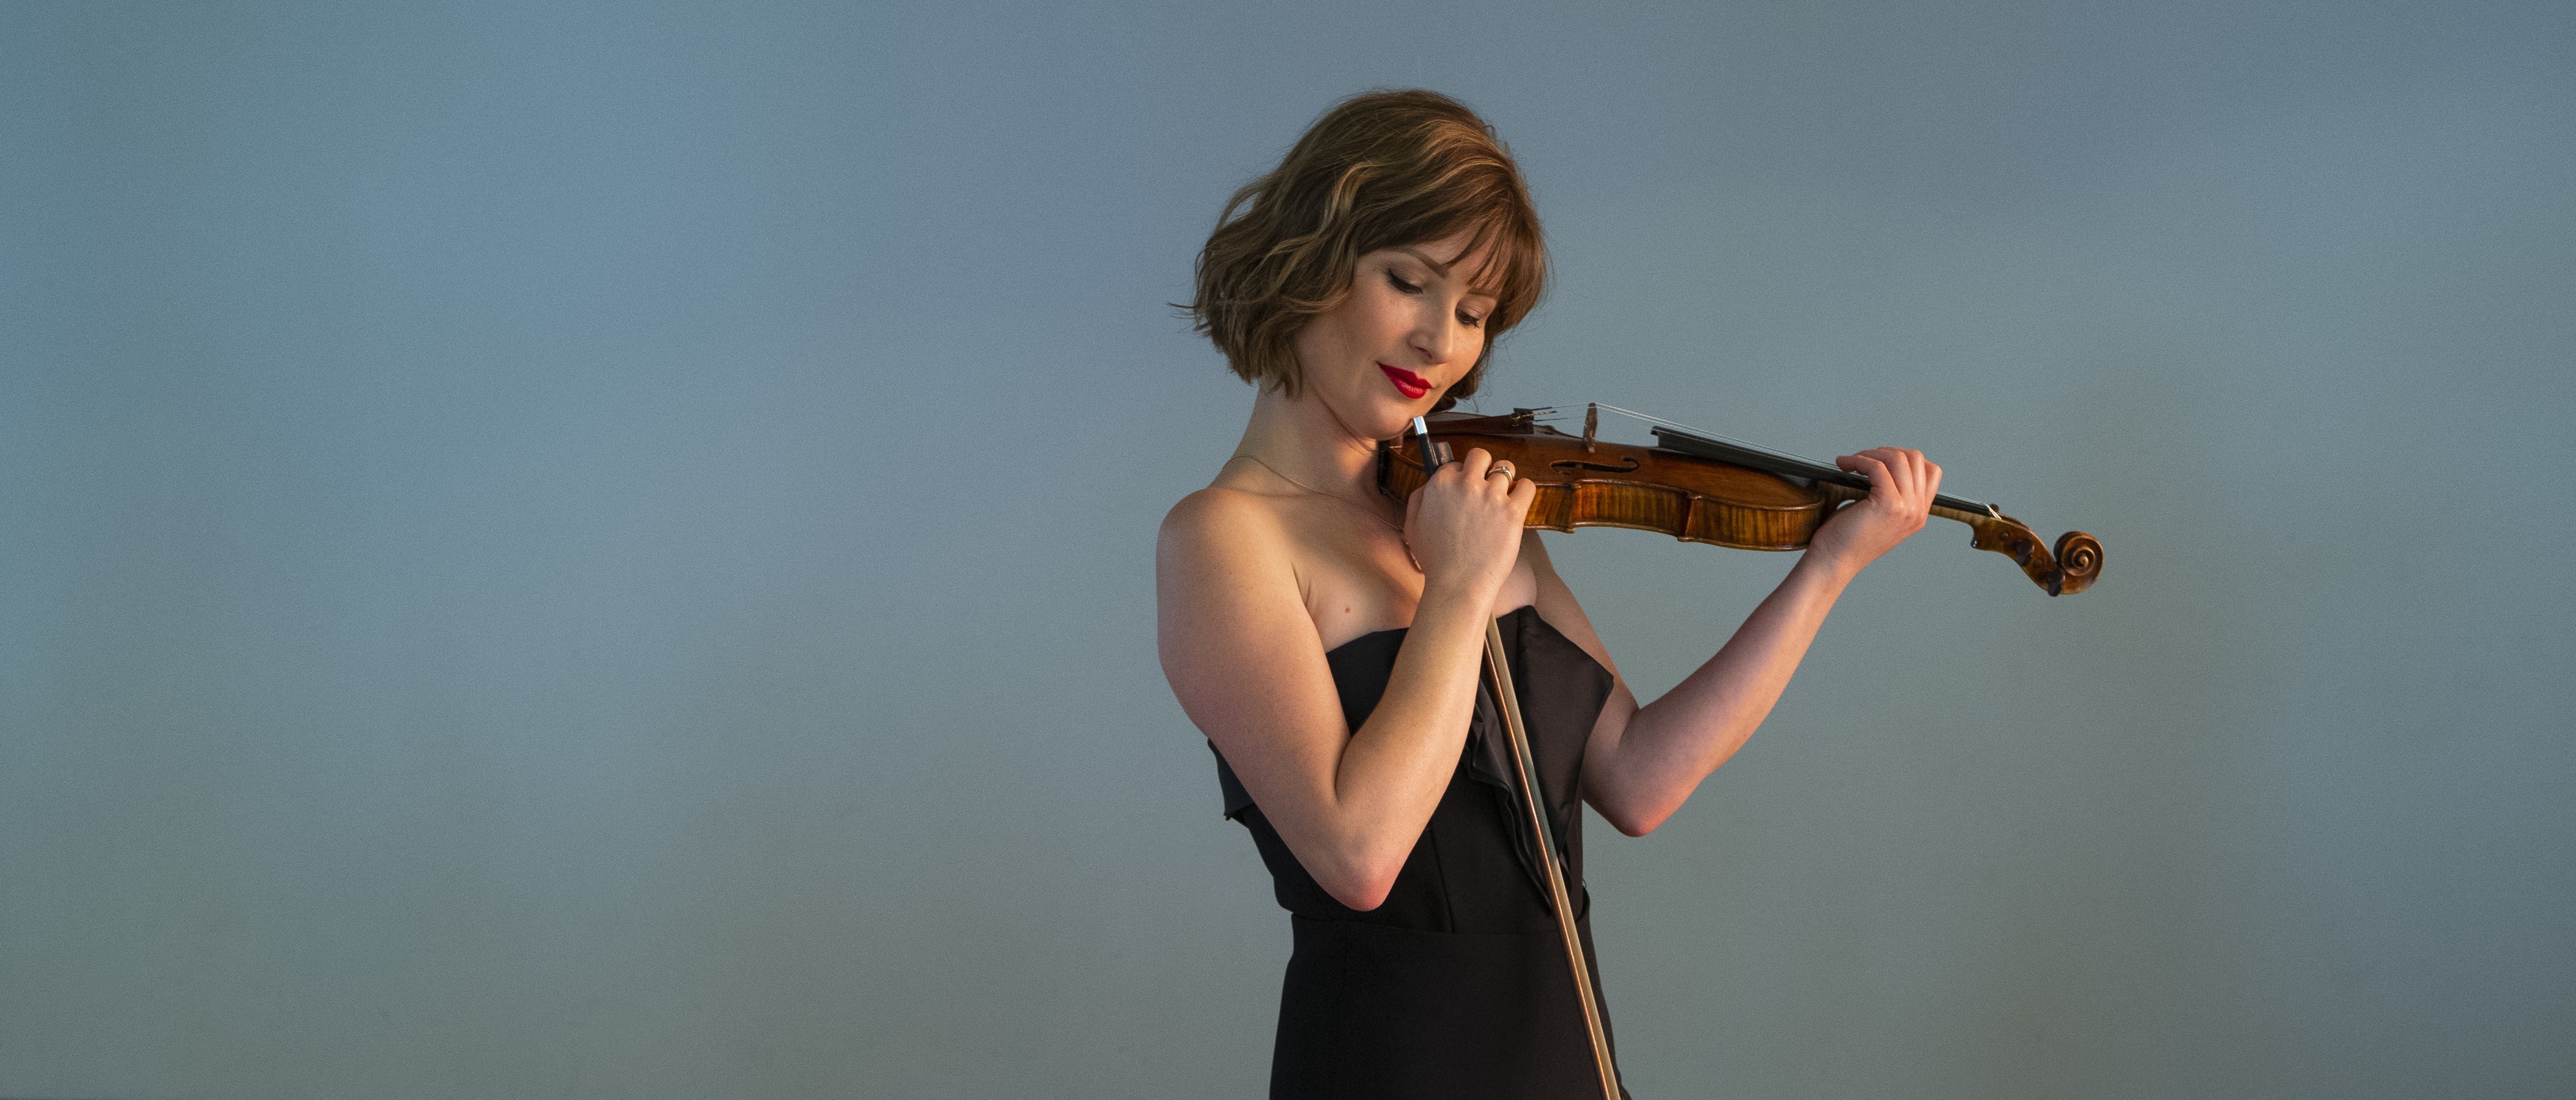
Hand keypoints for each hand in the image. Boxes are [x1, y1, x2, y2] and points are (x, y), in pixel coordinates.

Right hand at [1402, 447, 1535, 598]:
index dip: (1460, 478)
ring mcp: (1491, 496)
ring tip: (1502, 498)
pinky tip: (1518, 502)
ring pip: (1506, 468)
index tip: (1464, 493)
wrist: (1458, 585)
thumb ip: (1419, 498)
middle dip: (1483, 468)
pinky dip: (1524, 490)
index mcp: (1440, 484)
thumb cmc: (1435, 560)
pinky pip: (1527, 485)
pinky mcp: (1513, 511)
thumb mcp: (1412, 526)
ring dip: (1505, 481)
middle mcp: (1466, 484)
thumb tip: (1430, 485)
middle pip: (1481, 455)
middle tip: (1485, 487)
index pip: (1455, 465)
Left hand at [1805, 446, 1940, 579]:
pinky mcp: (1889, 504)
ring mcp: (1907, 508)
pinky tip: (1844, 465)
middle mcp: (1918, 511)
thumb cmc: (1848, 538)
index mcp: (1919, 513)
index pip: (1931, 471)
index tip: (1879, 461)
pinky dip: (1859, 460)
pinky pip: (1878, 467)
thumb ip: (1893, 493)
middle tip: (1862, 458)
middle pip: (1916, 459)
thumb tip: (1884, 459)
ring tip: (1851, 461)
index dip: (1905, 458)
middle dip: (1886, 451)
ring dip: (1870, 453)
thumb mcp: (1880, 514)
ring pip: (1898, 459)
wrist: (1834, 561)